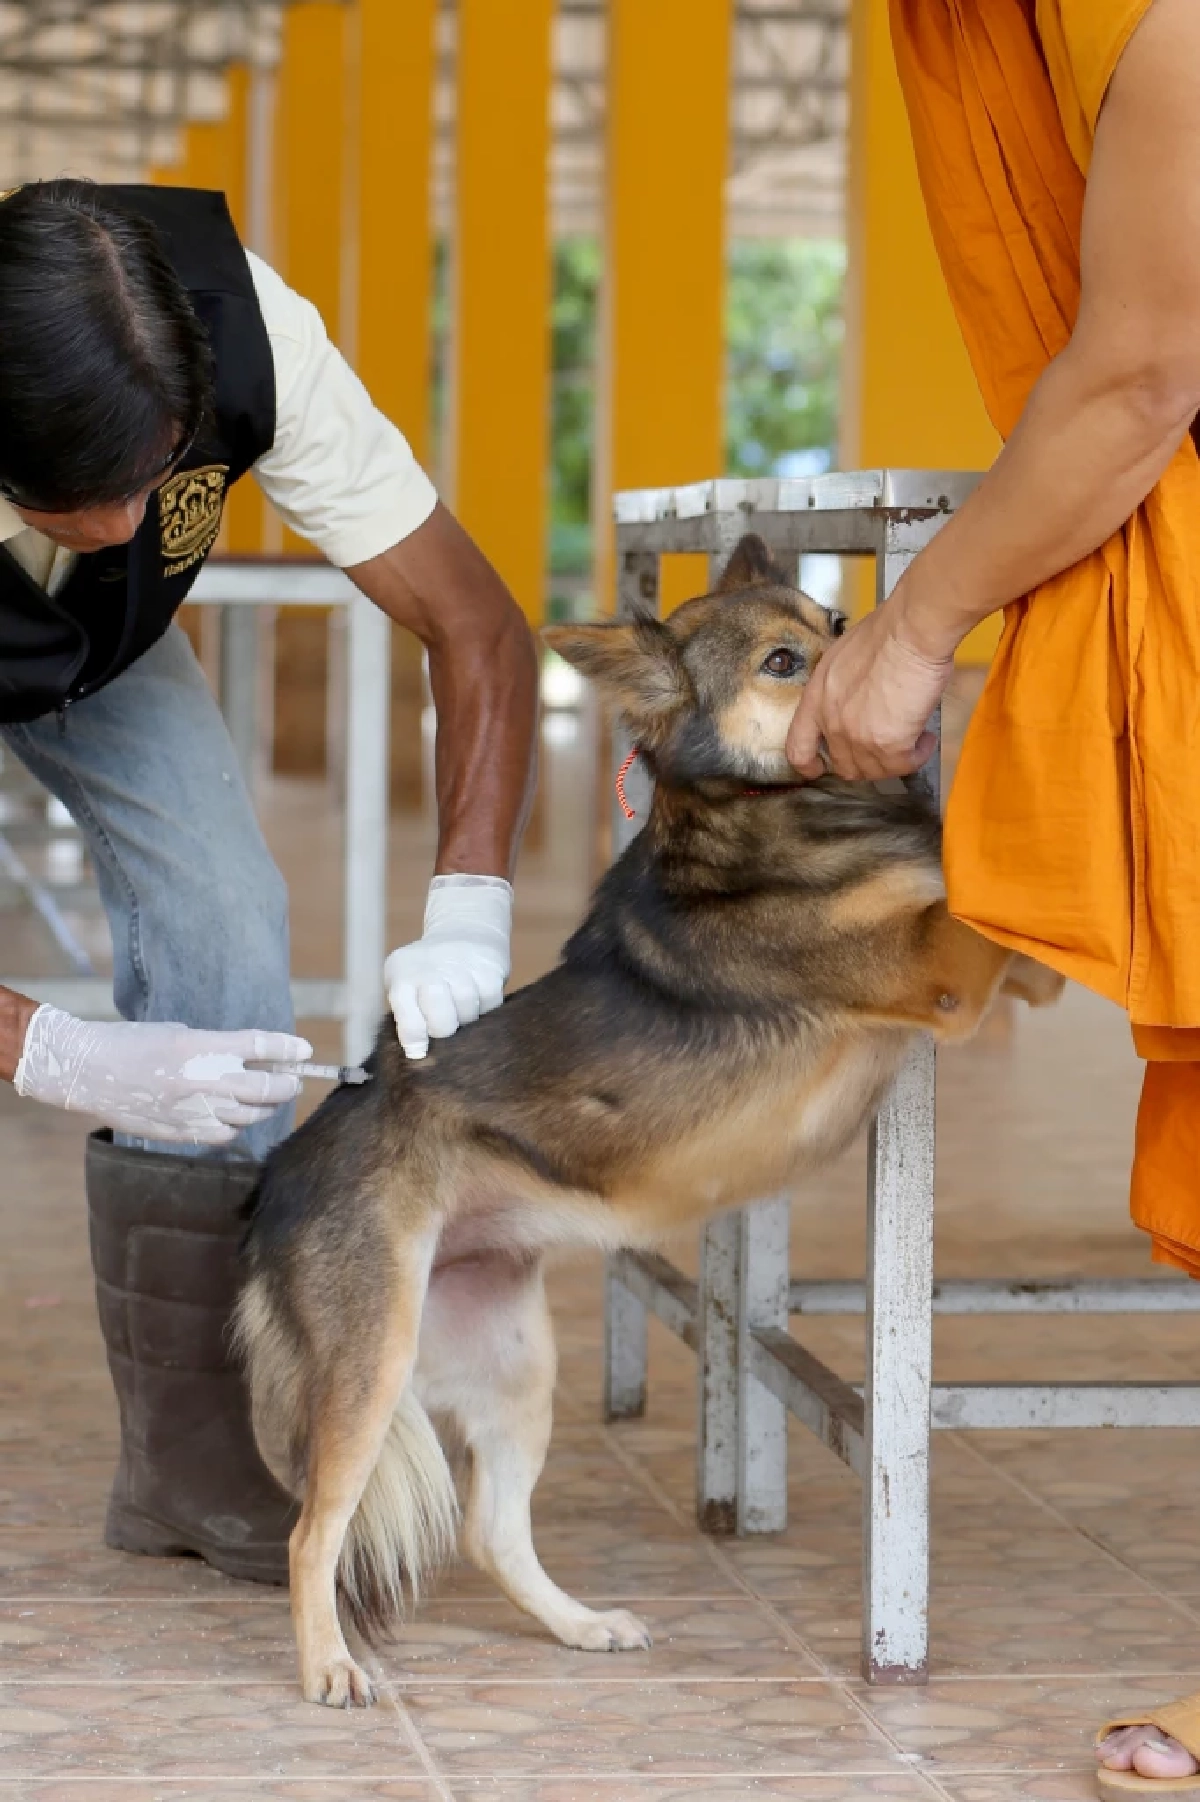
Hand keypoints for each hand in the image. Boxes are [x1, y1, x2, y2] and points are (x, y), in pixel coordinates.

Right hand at [13, 1007, 311, 1145]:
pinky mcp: (181, 1131)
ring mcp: (193, 1109)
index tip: (305, 1050)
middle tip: (294, 1079)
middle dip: (287, 1083)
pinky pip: (225, 1134)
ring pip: (250, 1115)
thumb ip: (216, 1047)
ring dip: (266, 1106)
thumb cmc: (132, 1043)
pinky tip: (235, 1117)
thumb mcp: (179, 1032)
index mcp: (201, 1045)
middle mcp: (202, 1079)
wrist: (89, 1071)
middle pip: (265, 1087)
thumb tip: (251, 1058)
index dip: (288, 1047)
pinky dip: (237, 1126)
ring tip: (269, 1098)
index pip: (259, 1044)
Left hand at [385, 874, 512, 1059]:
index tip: (419, 1052)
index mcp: (403, 977)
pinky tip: (477, 997)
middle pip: (442, 1024)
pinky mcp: (490, 971)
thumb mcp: (405, 982)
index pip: (408, 1020)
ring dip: (466, 1019)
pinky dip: (485, 1008)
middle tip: (444, 1024)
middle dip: (444, 1031)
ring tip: (461, 1006)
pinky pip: (490, 1007)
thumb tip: (417, 1053)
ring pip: (468, 1017)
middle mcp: (430, 972)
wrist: (464, 929)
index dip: (415, 1040)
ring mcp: (462, 970)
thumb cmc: (428, 969)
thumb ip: (405, 1015)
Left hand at [787, 589, 955, 781]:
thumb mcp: (842, 659)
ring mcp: (857, 736)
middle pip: (844, 766)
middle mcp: (831, 722)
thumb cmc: (885, 633)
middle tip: (889, 747)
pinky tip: (925, 738)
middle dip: (869, 762)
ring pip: (876, 770)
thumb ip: (840, 688)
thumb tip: (859, 700)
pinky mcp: (887, 745)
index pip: (798, 747)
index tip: (819, 768)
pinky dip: (918, 755)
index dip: (809, 764)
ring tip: (914, 737)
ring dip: (897, 759)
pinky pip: (904, 765)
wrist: (909, 631)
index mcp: (816, 698)